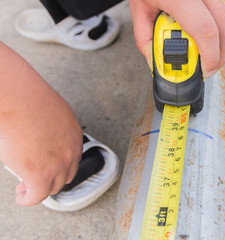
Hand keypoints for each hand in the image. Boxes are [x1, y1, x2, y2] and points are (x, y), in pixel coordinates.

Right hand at [0, 42, 82, 205]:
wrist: (22, 100)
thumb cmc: (31, 100)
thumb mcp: (53, 113)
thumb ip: (53, 127)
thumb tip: (41, 133)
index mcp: (74, 137)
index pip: (72, 159)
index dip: (60, 166)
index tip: (49, 167)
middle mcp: (71, 153)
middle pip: (66, 175)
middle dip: (52, 179)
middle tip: (37, 179)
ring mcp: (58, 165)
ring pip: (52, 187)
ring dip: (39, 190)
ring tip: (26, 188)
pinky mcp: (40, 175)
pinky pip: (37, 196)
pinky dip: (28, 199)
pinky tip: (21, 196)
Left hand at [128, 0, 224, 77]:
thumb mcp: (139, 11)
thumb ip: (147, 41)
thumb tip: (159, 64)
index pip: (205, 30)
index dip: (210, 56)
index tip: (204, 71)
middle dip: (221, 55)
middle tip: (210, 69)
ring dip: (222, 44)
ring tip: (209, 58)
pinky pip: (223, 14)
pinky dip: (219, 31)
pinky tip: (208, 40)